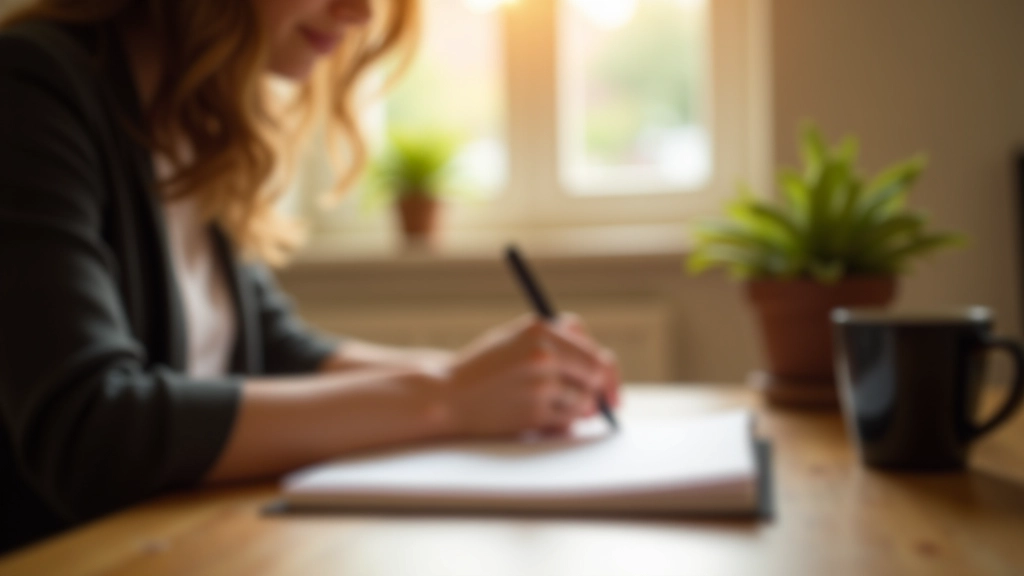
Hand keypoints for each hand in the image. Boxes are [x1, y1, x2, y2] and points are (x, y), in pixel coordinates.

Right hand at [443, 314, 619, 436]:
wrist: (448, 395)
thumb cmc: (485, 368)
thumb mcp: (516, 339)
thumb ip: (556, 343)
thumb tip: (603, 368)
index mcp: (540, 328)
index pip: (590, 347)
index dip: (605, 367)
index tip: (608, 382)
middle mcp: (543, 354)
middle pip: (597, 373)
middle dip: (603, 390)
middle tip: (607, 403)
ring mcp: (539, 384)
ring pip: (585, 400)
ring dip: (579, 408)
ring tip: (552, 406)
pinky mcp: (534, 412)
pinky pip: (567, 420)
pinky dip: (563, 422)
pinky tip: (543, 418)